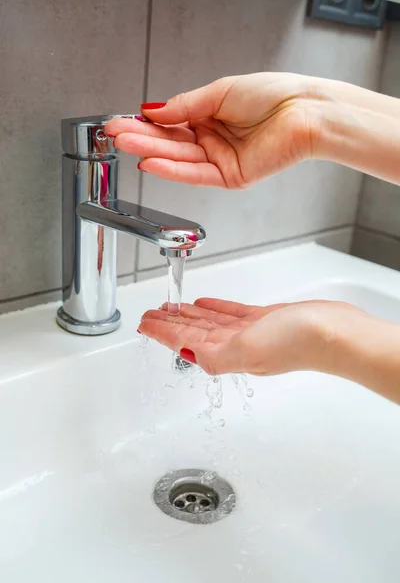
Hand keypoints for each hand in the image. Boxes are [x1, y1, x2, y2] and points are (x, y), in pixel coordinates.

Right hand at [105, 73, 322, 188]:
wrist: (305, 111)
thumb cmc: (274, 96)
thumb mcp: (219, 92)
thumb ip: (185, 106)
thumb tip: (153, 111)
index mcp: (211, 116)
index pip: (171, 123)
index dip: (146, 123)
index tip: (122, 120)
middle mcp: (213, 140)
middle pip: (171, 142)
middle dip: (142, 138)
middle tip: (115, 134)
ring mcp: (221, 160)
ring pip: (180, 158)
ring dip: (151, 152)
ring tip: (125, 145)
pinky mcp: (230, 177)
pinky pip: (196, 174)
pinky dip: (173, 170)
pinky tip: (151, 163)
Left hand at [139, 297, 361, 375]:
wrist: (336, 334)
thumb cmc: (299, 343)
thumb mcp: (249, 350)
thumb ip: (217, 355)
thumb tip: (188, 356)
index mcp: (227, 355)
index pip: (184, 342)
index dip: (161, 333)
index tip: (143, 325)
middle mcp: (236, 346)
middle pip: (193, 333)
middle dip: (170, 324)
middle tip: (150, 315)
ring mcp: (251, 334)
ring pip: (210, 323)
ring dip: (189, 316)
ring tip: (171, 308)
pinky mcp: (265, 321)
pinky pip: (231, 314)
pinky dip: (215, 309)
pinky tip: (205, 304)